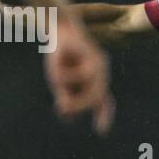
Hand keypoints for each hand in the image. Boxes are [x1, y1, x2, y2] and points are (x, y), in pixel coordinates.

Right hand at [44, 14, 114, 134]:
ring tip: (54, 81)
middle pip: (96, 95)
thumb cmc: (62, 55)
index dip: (103, 116)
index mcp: (98, 80)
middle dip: (80, 104)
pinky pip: (77, 68)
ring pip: (87, 82)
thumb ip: (66, 97)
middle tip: (62, 108)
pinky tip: (55, 72)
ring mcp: (96, 59)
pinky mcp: (87, 49)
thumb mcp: (60, 80)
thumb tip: (68, 117)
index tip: (101, 132)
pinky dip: (66, 74)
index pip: (104, 102)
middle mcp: (102, 70)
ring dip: (68, 86)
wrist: (60, 27)